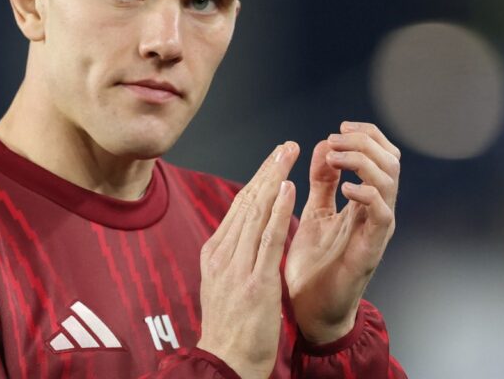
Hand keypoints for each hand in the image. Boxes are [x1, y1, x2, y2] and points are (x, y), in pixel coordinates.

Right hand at [196, 142, 300, 378]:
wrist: (225, 362)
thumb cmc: (229, 330)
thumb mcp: (222, 285)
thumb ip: (231, 258)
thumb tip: (241, 236)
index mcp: (215, 254)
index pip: (238, 208)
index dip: (257, 181)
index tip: (272, 161)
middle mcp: (223, 254)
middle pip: (246, 203)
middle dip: (266, 171)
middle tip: (283, 147)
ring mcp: (237, 266)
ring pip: (256, 212)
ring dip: (274, 179)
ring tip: (287, 154)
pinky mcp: (255, 280)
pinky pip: (268, 238)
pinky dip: (278, 210)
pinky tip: (288, 188)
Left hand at [285, 122, 399, 343]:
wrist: (308, 308)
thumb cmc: (314, 263)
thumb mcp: (314, 211)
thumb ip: (322, 181)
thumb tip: (324, 145)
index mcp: (365, 201)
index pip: (382, 155)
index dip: (366, 135)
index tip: (340, 129)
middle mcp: (377, 212)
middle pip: (390, 161)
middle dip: (364, 142)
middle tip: (335, 140)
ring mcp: (377, 230)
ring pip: (390, 182)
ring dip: (362, 161)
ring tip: (335, 159)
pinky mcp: (371, 249)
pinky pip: (382, 214)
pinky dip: (368, 195)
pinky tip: (346, 190)